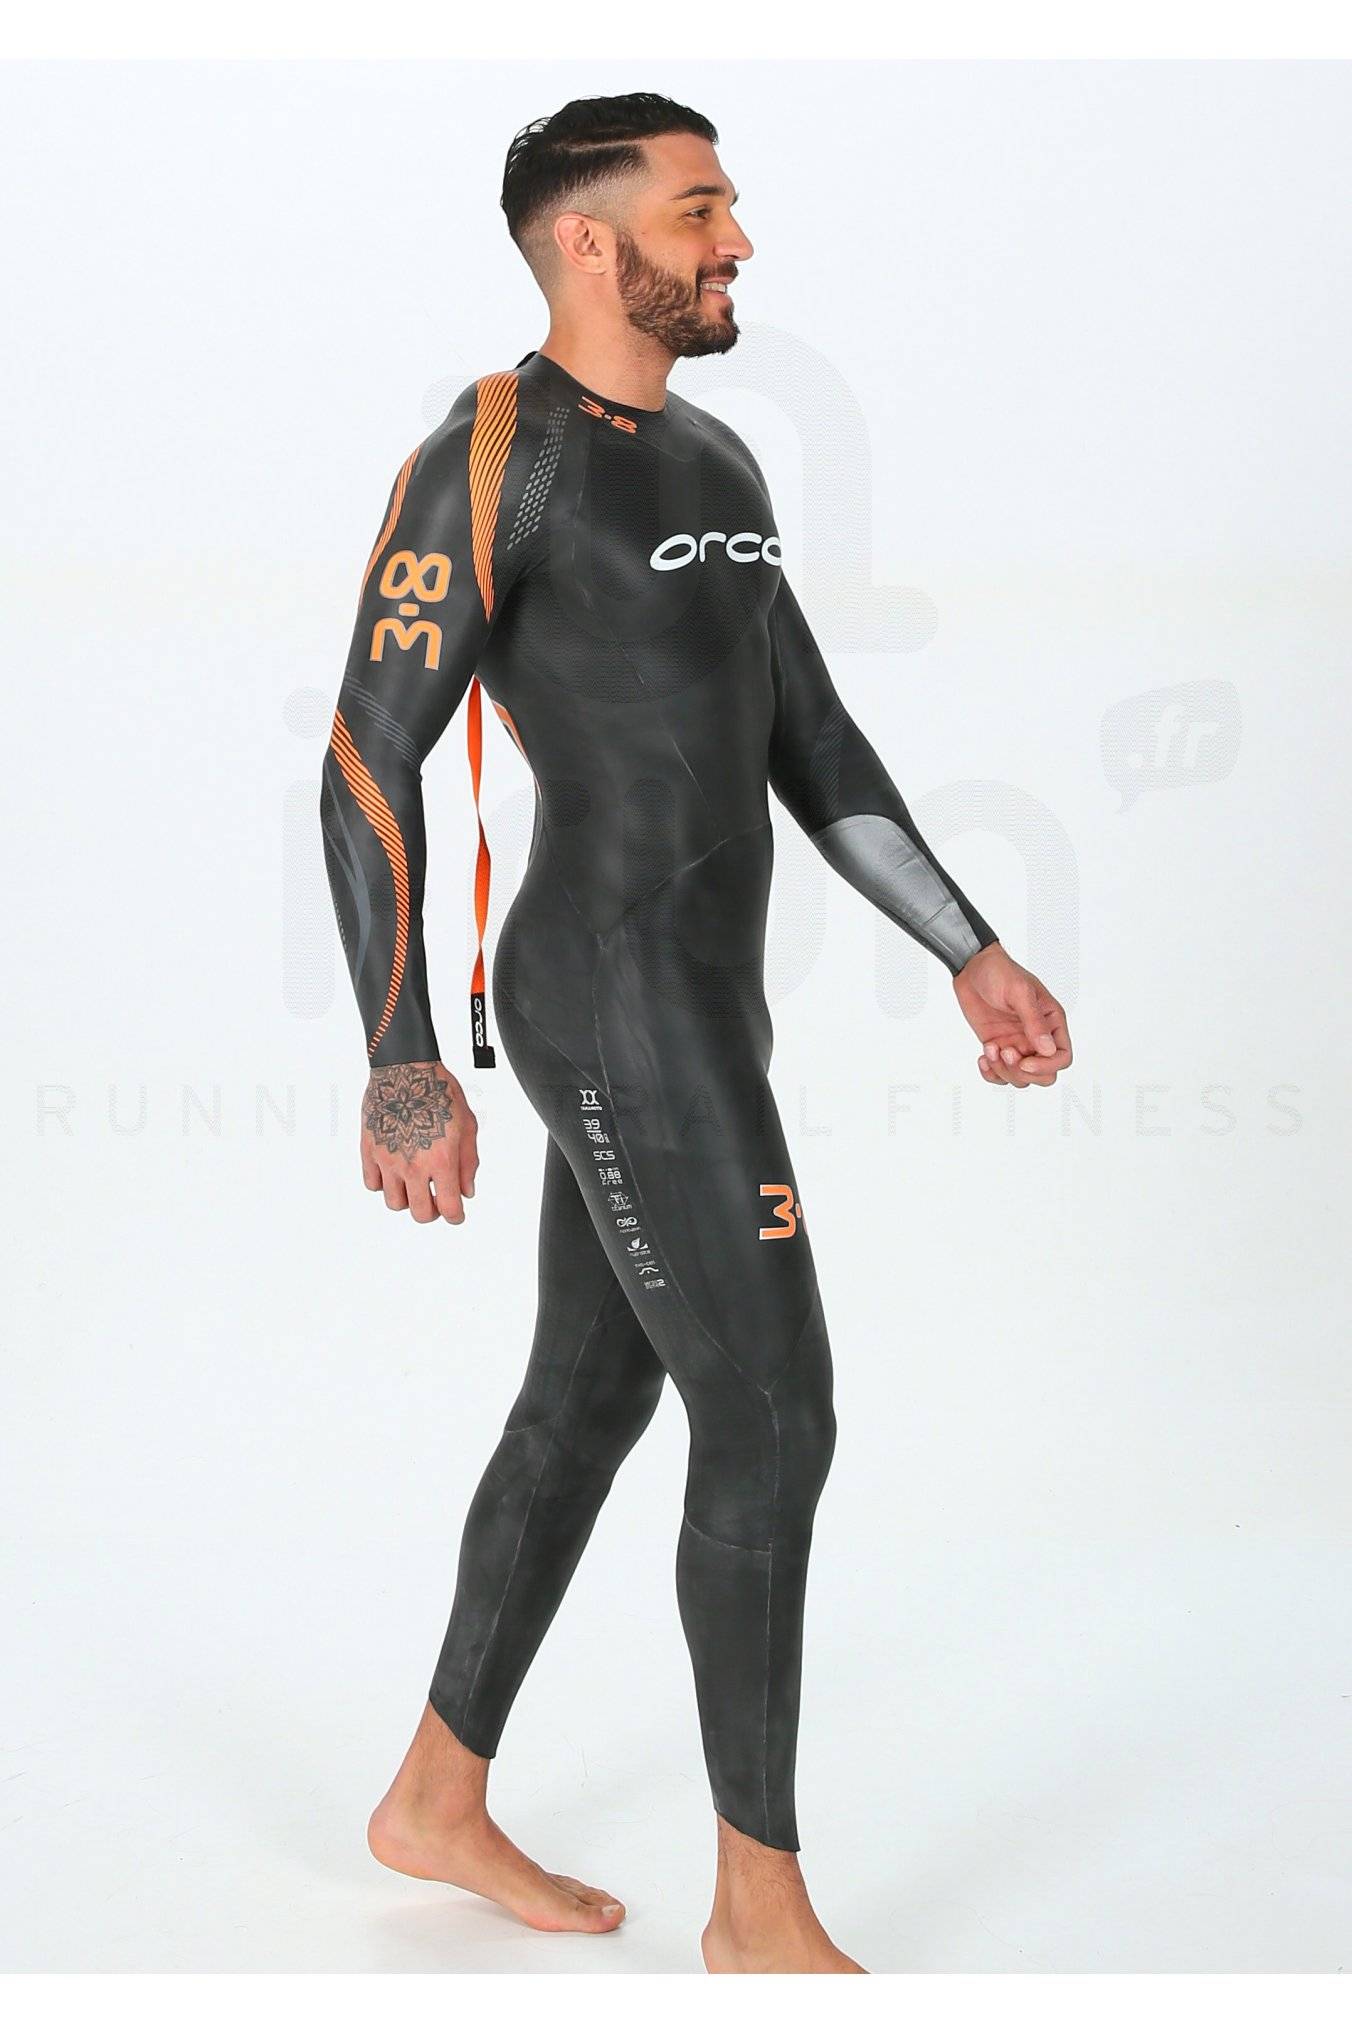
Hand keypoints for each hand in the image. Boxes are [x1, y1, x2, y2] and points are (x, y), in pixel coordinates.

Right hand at [359, 1060, 479, 1222]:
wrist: (405, 1068)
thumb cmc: (437, 1091)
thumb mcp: (467, 1125)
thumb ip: (469, 1162)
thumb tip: (466, 1191)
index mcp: (441, 1160)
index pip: (449, 1207)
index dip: (456, 1216)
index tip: (457, 1214)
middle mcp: (413, 1165)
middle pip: (420, 1213)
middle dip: (433, 1212)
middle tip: (436, 1200)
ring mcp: (388, 1160)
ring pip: (394, 1203)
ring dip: (407, 1199)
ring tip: (414, 1184)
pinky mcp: (369, 1150)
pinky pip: (372, 1184)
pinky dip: (383, 1184)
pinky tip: (394, 1172)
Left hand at [952, 942, 1072, 1089]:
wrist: (972, 968)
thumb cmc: (999, 972)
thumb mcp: (1020, 992)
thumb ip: (1034, 1021)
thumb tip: (1047, 1049)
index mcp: (1051, 1022)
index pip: (1062, 1057)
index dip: (1046, 1066)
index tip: (1024, 1061)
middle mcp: (1037, 1037)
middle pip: (1043, 1075)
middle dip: (1023, 1072)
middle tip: (1005, 1052)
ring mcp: (1017, 1043)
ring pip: (1021, 1078)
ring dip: (1003, 1071)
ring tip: (990, 1048)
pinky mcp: (998, 1047)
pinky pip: (1000, 1074)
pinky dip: (991, 1074)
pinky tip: (983, 1058)